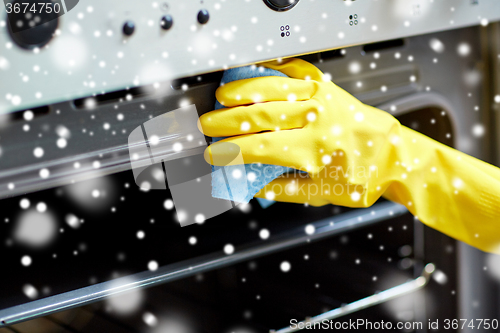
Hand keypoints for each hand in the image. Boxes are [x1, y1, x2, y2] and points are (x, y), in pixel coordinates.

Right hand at [199, 58, 401, 206]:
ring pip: (273, 88)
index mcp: (314, 151)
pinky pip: (293, 72)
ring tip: (222, 97)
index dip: (231, 150)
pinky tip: (254, 75)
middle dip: (226, 120)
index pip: (260, 147)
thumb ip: (282, 190)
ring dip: (242, 91)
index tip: (214, 153)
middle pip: (260, 115)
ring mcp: (321, 98)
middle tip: (207, 125)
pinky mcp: (325, 86)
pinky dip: (270, 71)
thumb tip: (251, 186)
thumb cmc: (362, 175)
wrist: (393, 152)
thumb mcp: (322, 195)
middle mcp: (316, 120)